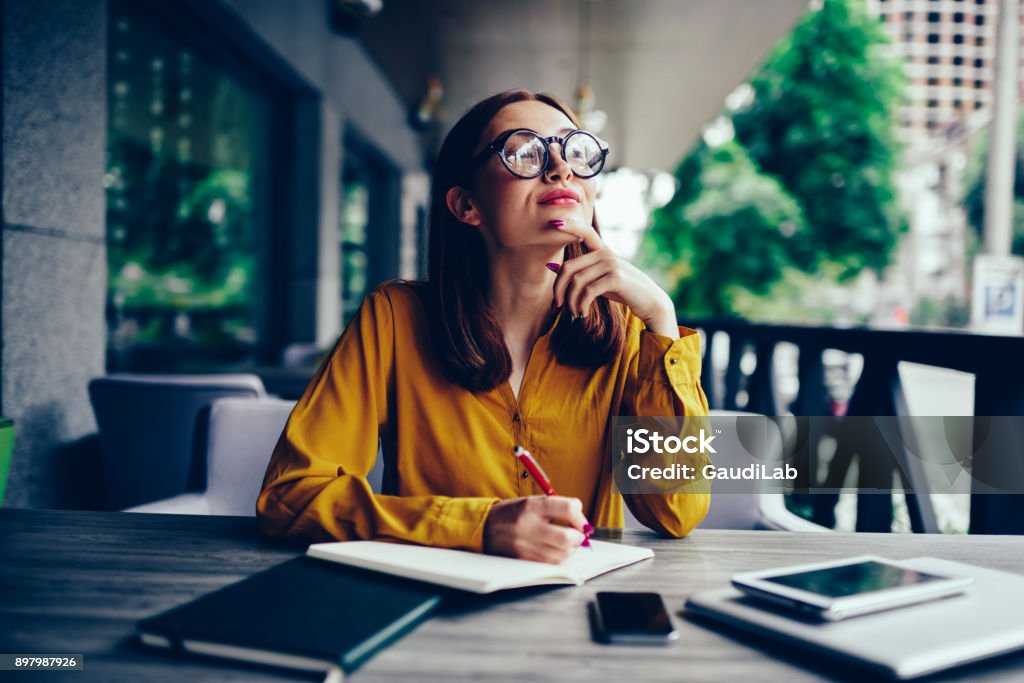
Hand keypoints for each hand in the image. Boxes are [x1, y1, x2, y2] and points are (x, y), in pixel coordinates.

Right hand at [483, 496, 588, 562]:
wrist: (484, 527)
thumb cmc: (511, 514)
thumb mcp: (531, 502)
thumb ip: (556, 508)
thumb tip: (581, 523)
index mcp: (532, 506)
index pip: (568, 508)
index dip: (580, 517)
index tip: (582, 523)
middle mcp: (528, 525)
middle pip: (566, 537)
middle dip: (578, 538)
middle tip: (578, 536)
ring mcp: (524, 544)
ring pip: (561, 554)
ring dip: (570, 550)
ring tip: (566, 544)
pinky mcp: (522, 559)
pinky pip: (550, 563)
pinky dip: (558, 558)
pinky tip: (554, 551)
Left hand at [549, 221, 678, 338]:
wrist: (650, 302)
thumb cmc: (622, 290)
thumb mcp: (598, 279)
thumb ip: (578, 272)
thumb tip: (550, 267)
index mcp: (602, 251)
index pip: (585, 232)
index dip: (571, 226)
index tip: (554, 222)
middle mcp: (606, 253)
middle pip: (569, 268)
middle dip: (558, 289)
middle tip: (557, 305)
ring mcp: (611, 264)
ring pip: (577, 282)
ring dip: (571, 302)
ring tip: (574, 313)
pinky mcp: (616, 277)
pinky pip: (588, 291)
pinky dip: (581, 305)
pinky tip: (582, 313)